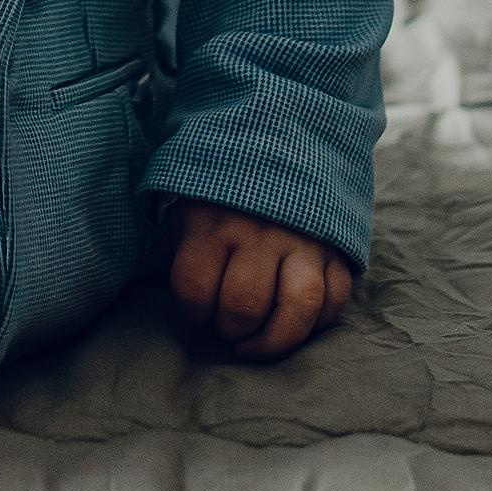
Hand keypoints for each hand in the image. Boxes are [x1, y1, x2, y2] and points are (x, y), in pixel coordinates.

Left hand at [169, 202, 353, 361]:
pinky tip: (294, 323)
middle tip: (228, 325)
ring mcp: (302, 240)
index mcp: (212, 223)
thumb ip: (175, 249)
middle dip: (231, 330)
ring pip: (298, 306)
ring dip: (275, 339)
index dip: (193, 313)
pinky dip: (317, 324)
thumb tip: (157, 287)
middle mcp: (259, 231)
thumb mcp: (186, 213)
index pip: (194, 289)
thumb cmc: (220, 199)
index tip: (199, 309)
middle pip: (244, 305)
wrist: (277, 150)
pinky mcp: (334, 249)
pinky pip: (334, 299)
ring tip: (259, 341)